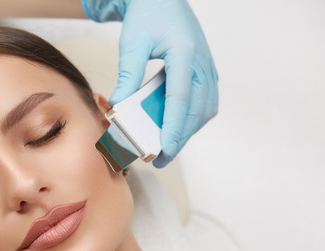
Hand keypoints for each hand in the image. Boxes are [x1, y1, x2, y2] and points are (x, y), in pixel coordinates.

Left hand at [82, 0, 217, 166]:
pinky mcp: (207, 72)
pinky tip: (175, 129)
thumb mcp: (131, 44)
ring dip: (187, 131)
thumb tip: (117, 107)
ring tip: (165, 147)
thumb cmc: (148, 16)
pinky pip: (205, 103)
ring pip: (204, 110)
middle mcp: (202, 63)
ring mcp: (208, 68)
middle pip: (196, 111)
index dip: (174, 127)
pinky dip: (191, 119)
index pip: (180, 99)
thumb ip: (127, 76)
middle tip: (159, 158)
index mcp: (184, 54)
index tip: (165, 149)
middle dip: (179, 138)